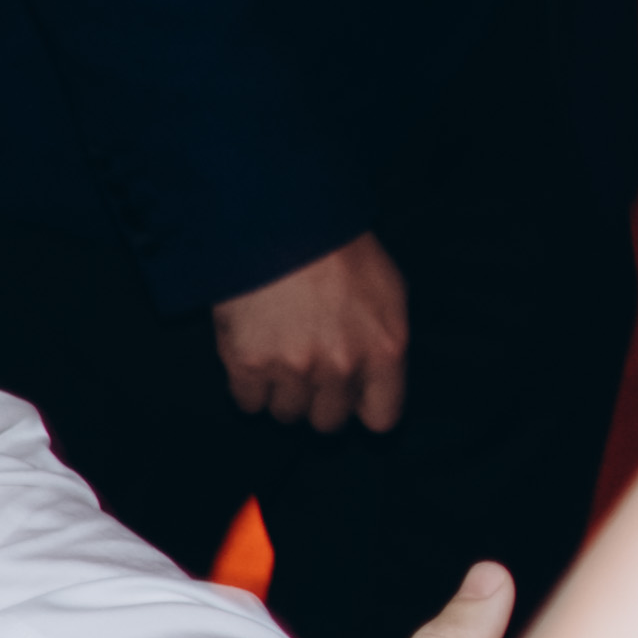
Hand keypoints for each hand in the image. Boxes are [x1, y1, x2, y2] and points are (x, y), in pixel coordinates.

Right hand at [212, 234, 409, 435]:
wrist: (280, 216)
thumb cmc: (339, 248)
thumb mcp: (388, 290)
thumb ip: (385, 341)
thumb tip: (374, 380)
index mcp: (385, 350)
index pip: (381, 419)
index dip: (362, 407)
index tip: (350, 394)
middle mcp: (342, 366)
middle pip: (329, 422)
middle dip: (319, 400)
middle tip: (309, 368)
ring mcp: (294, 368)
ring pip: (287, 414)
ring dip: (283, 393)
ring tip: (279, 355)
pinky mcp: (248, 363)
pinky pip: (248, 402)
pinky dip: (249, 387)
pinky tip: (255, 356)